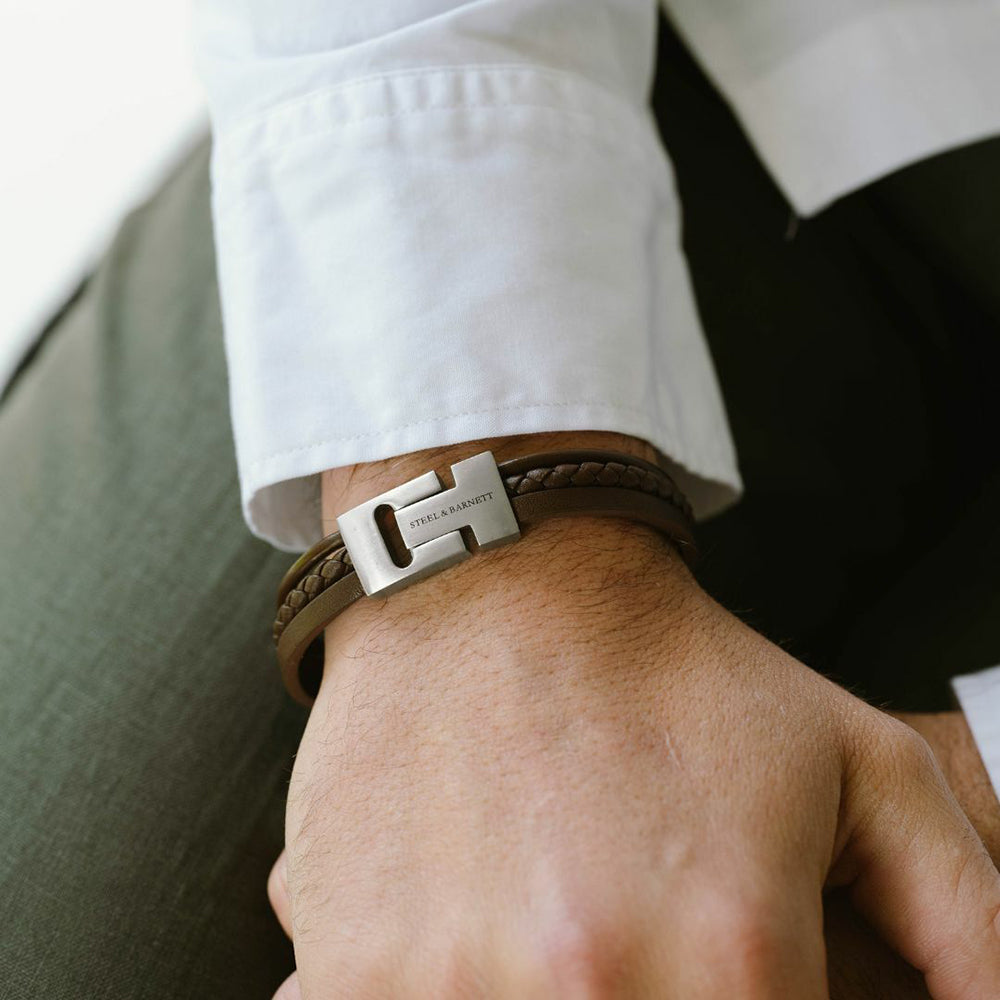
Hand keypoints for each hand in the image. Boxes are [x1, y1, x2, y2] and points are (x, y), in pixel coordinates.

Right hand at [267, 716, 999, 998]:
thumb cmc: (668, 672)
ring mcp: (447, 993)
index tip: (720, 975)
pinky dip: (446, 997)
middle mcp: (589, 994)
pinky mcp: (349, 974)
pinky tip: (465, 944)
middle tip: (629, 945)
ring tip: (548, 935)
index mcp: (734, 962)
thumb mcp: (862, 768)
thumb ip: (971, 928)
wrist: (491, 584)